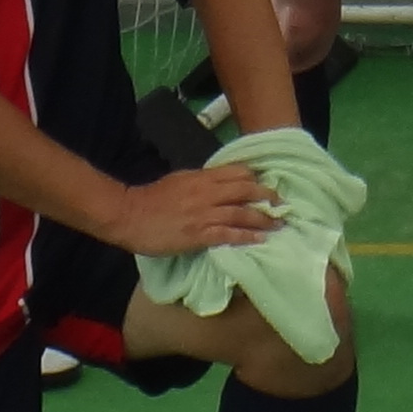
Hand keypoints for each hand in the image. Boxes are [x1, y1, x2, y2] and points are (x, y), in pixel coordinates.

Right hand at [102, 163, 278, 255]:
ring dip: (264, 218)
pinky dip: (247, 235)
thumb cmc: (152, 198)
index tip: (267, 185)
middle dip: (267, 196)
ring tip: (279, 224)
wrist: (129, 215)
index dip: (256, 178)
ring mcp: (204, 213)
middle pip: (245, 190)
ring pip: (242, 212)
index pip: (237, 172)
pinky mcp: (199, 234)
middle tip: (282, 204)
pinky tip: (260, 239)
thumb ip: (202, 181)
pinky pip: (229, 233)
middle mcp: (207, 192)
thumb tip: (221, 184)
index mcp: (202, 177)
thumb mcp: (180, 180)